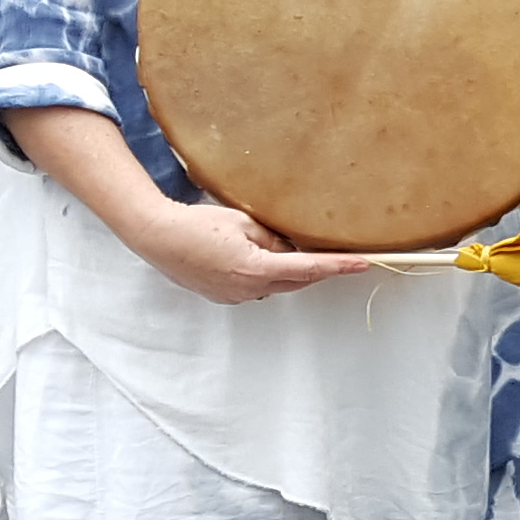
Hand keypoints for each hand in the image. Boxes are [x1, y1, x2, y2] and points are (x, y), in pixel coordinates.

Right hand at [125, 189, 374, 305]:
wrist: (157, 238)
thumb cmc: (197, 225)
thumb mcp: (243, 223)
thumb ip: (273, 238)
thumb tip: (290, 250)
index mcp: (256, 268)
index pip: (309, 269)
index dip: (338, 266)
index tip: (362, 264)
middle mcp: (248, 288)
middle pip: (295, 281)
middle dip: (313, 268)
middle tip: (331, 252)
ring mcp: (235, 296)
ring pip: (274, 284)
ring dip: (283, 269)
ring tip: (266, 244)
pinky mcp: (223, 296)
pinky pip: (254, 286)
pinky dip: (261, 273)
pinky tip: (247, 255)